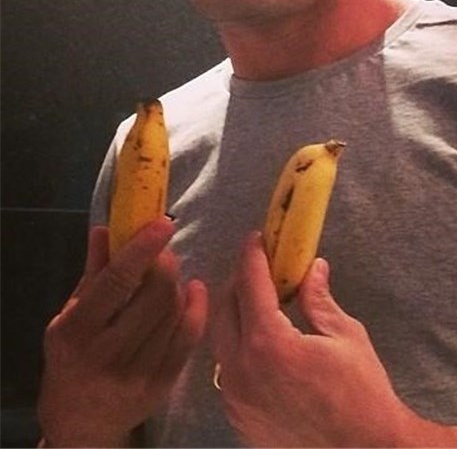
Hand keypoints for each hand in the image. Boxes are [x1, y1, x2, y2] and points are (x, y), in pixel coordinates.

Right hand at [38, 218, 207, 447]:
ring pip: (174, 313)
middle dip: (165, 264)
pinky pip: (189, 337)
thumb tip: (107, 228)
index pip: (117, 282)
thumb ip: (93, 272)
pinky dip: (196, 307)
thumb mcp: (70, 315)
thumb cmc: (72, 358)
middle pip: (155, 295)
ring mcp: (138, 372)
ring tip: (167, 278)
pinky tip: (193, 290)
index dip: (143, 249)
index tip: (163, 223)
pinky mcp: (162, 384)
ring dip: (177, 285)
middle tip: (163, 252)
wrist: (82, 421)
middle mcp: (108, 354)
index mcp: (79, 331)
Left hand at [211, 232, 414, 447]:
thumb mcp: (346, 337)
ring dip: (235, 314)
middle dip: (240, 282)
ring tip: (258, 302)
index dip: (252, 256)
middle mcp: (241, 369)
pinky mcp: (238, 417)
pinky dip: (237, 347)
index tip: (256, 238)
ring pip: (221, 339)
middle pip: (226, 308)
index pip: (250, 285)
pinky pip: (227, 370)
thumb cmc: (362, 393)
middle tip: (260, 268)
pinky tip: (258, 342)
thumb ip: (318, 299)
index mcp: (268, 343)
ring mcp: (235, 397)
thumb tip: (312, 267)